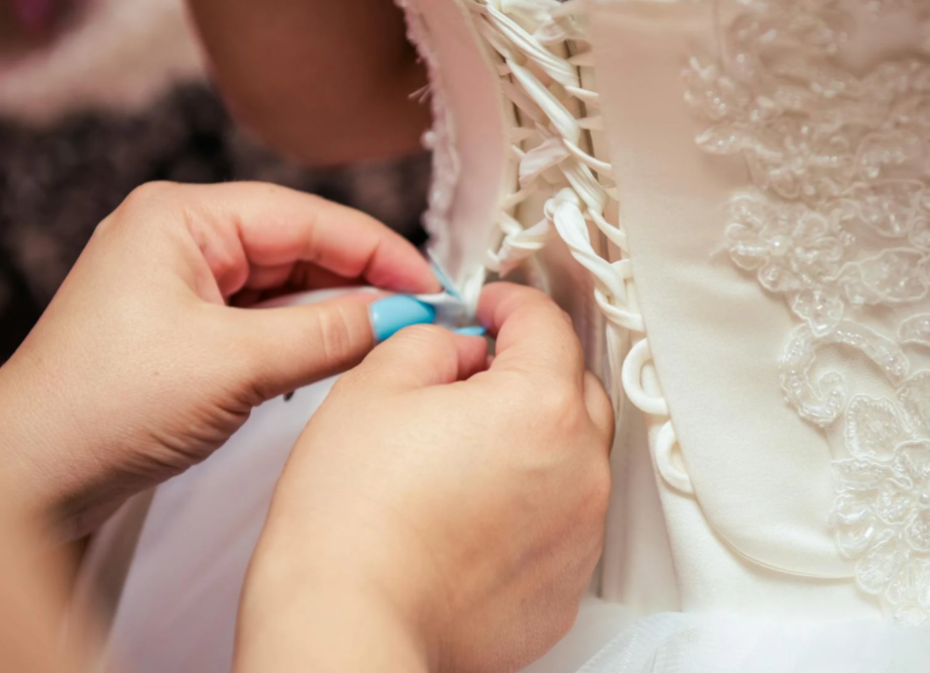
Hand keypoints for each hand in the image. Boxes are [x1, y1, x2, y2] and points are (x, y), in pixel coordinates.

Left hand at [0, 181, 440, 536]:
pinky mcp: (180, 327)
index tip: (432, 286)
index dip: (379, 250)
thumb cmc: (102, 407)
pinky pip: (261, 318)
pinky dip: (301, 336)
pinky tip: (334, 355)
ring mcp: (177, 282)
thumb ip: (329, 333)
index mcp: (180, 217)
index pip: (307, 218)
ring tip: (388, 339)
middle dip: (361, 281)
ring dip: (333, 312)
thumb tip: (401, 316)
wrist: (28, 476)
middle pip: (299, 246)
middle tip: (421, 316)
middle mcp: (178, 237)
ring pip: (284, 285)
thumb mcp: (236, 366)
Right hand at [237, 283, 613, 672]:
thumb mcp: (375, 386)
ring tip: (459, 456)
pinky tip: (470, 513)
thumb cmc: (353, 521)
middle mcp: (580, 470)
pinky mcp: (563, 587)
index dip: (510, 302)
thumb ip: (432, 343)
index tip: (489, 306)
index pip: (547, 323)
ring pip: (572, 458)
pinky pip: (560, 522)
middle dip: (529, 369)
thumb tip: (460, 349)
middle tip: (471, 375)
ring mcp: (579, 534)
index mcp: (541, 406)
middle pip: (574, 388)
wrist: (349, 628)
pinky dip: (529, 505)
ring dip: (532, 440)